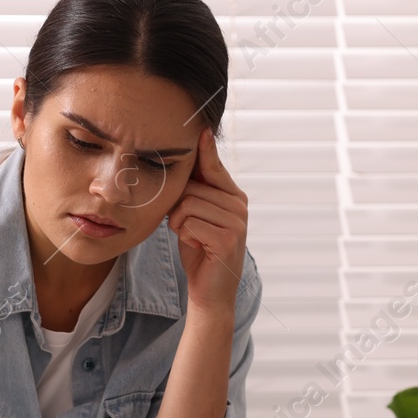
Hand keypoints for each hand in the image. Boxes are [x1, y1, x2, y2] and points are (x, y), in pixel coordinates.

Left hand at [166, 129, 248, 313]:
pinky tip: (196, 246)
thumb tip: (183, 162)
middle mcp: (239, 205)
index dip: (204, 150)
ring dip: (180, 224)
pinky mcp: (228, 238)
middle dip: (178, 207)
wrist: (209, 289)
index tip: (200, 129)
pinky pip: (190, 224)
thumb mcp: (195, 216)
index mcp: (233, 196)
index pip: (214, 166)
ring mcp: (237, 221)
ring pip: (189, 205)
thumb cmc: (199, 250)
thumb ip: (195, 192)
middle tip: (186, 227)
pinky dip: (184, 236)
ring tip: (191, 236)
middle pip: (192, 187)